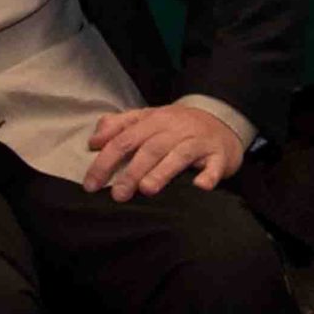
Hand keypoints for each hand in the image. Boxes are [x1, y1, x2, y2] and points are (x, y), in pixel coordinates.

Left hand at [84, 104, 243, 200]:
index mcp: (154, 120)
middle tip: (118, 195)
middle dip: (132, 171)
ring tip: (147, 189)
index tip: (91, 184)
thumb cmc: (178, 125)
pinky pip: (215, 165)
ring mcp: (199, 141)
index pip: (124, 139)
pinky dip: (208, 175)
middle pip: (150, 148)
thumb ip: (119, 126)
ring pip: (179, 155)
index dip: (105, 161)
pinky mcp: (219, 155)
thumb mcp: (148, 118)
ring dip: (163, 172)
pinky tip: (200, 186)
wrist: (222, 119)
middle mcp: (176, 129)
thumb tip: (93, 141)